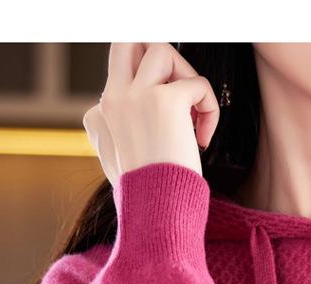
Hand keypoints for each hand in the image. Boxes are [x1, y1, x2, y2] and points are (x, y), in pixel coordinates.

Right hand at [82, 42, 220, 187]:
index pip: (120, 78)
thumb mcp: (126, 165)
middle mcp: (113, 99)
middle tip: (177, 91)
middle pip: (127, 41)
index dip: (149, 93)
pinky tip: (202, 139)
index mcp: (100, 115)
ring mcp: (136, 96)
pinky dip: (210, 108)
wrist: (156, 215)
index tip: (165, 130)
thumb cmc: (150, 199)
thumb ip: (130, 134)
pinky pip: (197, 84)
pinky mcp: (165, 101)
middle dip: (158, 58)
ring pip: (162, 50)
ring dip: (186, 77)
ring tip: (192, 115)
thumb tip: (154, 120)